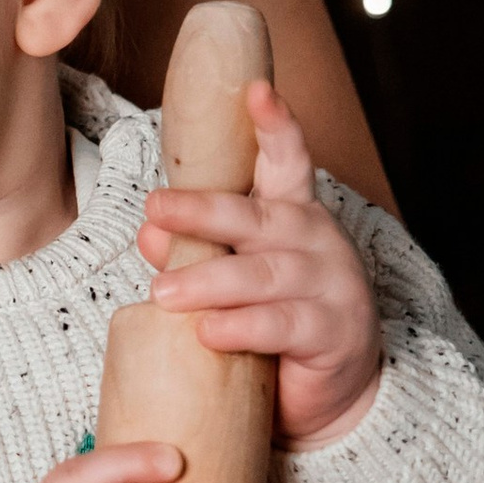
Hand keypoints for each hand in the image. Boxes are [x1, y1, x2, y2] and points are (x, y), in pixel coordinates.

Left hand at [141, 79, 381, 451]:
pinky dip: (241, 327)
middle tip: (156, 209)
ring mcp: (330, 285)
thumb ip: (196, 253)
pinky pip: (281, 324)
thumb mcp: (234, 281)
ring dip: (209, 281)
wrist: (334, 392)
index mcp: (292, 214)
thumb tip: (149, 234)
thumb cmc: (277, 321)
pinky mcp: (333, 333)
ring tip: (163, 293)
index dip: (275, 126)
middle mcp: (315, 240)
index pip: (287, 161)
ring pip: (264, 274)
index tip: (257, 90)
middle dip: (203, 211)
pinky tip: (208, 331)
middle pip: (257, 217)